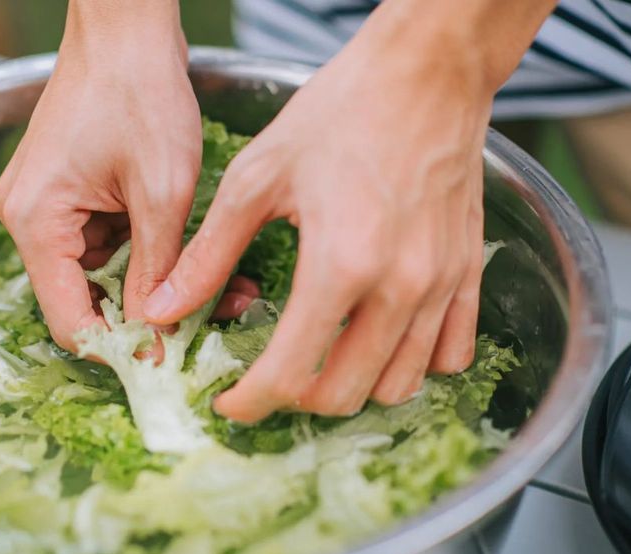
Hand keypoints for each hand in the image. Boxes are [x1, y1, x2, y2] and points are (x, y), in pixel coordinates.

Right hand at [0, 0, 200, 350]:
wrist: (126, 29)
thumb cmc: (141, 93)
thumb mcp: (162, 192)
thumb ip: (156, 271)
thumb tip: (155, 337)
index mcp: (38, 223)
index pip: (70, 321)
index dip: (120, 349)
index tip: (169, 363)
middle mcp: (30, 220)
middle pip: (84, 300)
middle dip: (147, 317)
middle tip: (210, 322)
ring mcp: (47, 205)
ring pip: (101, 275)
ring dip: (154, 285)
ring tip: (222, 287)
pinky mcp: (68, 193)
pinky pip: (106, 244)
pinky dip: (146, 254)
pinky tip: (190, 253)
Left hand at [145, 0, 553, 421]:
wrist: (426, 72)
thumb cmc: (341, 111)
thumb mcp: (257, 178)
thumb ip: (209, 254)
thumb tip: (163, 308)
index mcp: (340, 264)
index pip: (291, 373)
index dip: (250, 402)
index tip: (229, 402)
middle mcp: (399, 286)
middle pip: (345, 393)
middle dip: (296, 400)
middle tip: (268, 378)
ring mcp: (441, 285)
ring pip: (399, 385)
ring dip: (353, 388)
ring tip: (319, 361)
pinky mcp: (467, 273)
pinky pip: (450, 354)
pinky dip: (413, 364)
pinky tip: (381, 340)